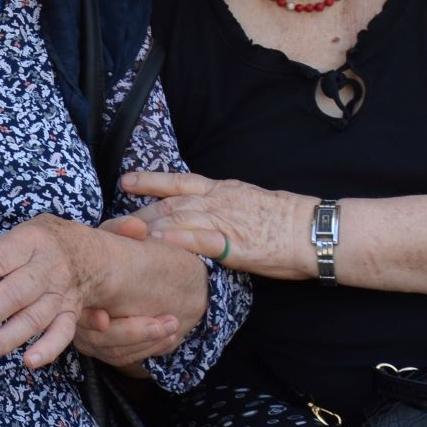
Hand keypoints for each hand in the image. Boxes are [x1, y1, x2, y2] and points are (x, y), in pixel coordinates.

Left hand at [0, 214, 110, 369]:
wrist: (88, 252)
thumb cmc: (38, 246)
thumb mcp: (14, 238)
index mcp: (27, 243)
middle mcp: (46, 269)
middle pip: (15, 295)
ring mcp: (60, 293)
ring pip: (33, 319)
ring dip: (5, 340)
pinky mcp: (71, 313)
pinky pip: (63, 333)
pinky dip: (48, 349)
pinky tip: (28, 362)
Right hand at [70, 217, 183, 368]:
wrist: (105, 272)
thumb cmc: (105, 251)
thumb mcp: (111, 236)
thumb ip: (121, 230)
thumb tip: (138, 228)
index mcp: (71, 293)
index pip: (75, 313)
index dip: (89, 319)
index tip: (104, 318)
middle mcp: (74, 319)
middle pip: (97, 340)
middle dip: (132, 334)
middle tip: (165, 323)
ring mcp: (89, 338)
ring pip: (113, 352)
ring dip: (146, 342)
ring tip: (173, 326)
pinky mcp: (104, 350)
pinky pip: (123, 358)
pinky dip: (147, 349)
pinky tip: (168, 337)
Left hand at [115, 171, 316, 281]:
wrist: (315, 231)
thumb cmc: (287, 222)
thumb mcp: (250, 201)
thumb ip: (224, 204)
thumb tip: (204, 211)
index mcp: (222, 190)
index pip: (178, 182)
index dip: (150, 181)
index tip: (125, 181)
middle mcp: (218, 200)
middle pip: (168, 204)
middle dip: (138, 213)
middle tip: (111, 222)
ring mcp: (224, 220)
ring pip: (177, 219)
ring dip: (147, 228)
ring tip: (121, 235)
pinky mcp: (234, 243)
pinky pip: (200, 240)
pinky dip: (177, 241)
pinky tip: (157, 245)